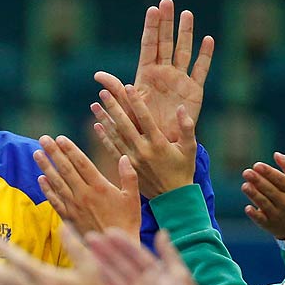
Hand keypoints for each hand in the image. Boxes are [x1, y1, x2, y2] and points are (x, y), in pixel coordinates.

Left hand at [35, 134, 140, 239]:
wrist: (113, 247)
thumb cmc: (127, 222)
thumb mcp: (132, 198)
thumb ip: (129, 176)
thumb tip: (124, 157)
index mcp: (100, 186)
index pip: (81, 163)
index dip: (70, 149)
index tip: (60, 138)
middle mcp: (84, 194)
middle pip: (65, 169)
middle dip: (53, 153)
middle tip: (43, 139)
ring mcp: (74, 206)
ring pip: (57, 183)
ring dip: (46, 167)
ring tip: (36, 154)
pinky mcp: (69, 217)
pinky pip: (55, 201)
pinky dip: (47, 189)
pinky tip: (40, 178)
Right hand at [86, 230, 218, 284]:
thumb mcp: (180, 276)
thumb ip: (169, 254)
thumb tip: (162, 232)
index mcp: (158, 274)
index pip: (136, 255)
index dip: (123, 244)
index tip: (108, 232)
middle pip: (121, 264)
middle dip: (105, 251)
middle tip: (89, 237)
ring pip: (113, 278)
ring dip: (99, 265)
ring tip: (84, 251)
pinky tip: (88, 274)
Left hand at [91, 83, 196, 199]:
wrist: (172, 197)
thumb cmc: (184, 170)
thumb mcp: (190, 148)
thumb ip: (187, 127)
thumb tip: (181, 108)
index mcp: (158, 143)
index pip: (145, 118)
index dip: (135, 102)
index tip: (127, 87)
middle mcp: (143, 150)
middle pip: (125, 124)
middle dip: (113, 107)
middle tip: (103, 92)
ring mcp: (133, 159)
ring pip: (115, 136)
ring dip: (104, 119)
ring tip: (94, 105)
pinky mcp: (127, 167)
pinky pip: (113, 150)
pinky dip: (105, 137)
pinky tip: (97, 125)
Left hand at [105, 0, 213, 144]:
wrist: (160, 149)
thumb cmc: (140, 130)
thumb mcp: (127, 109)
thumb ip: (117, 90)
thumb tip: (98, 76)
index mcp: (146, 76)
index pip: (149, 46)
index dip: (151, 28)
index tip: (153, 8)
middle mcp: (163, 75)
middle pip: (166, 43)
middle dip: (167, 22)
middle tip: (168, 1)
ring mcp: (179, 81)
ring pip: (184, 52)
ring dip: (186, 33)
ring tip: (187, 14)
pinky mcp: (194, 92)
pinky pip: (201, 71)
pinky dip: (205, 56)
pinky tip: (208, 40)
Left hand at [242, 153, 284, 238]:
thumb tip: (276, 154)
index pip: (281, 180)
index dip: (269, 172)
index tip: (257, 165)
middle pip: (271, 191)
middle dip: (258, 181)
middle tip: (246, 172)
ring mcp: (278, 215)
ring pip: (265, 204)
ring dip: (254, 195)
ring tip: (245, 185)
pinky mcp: (269, 225)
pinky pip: (261, 220)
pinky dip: (255, 215)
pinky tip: (247, 208)